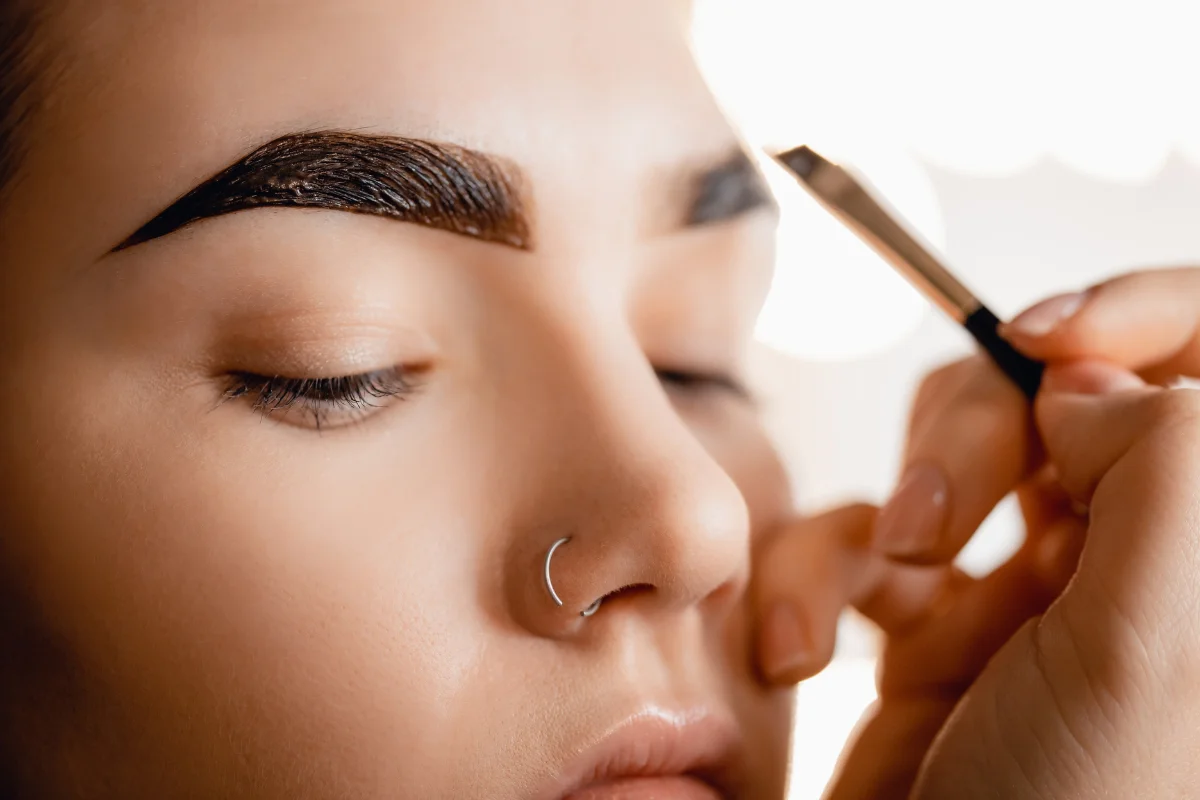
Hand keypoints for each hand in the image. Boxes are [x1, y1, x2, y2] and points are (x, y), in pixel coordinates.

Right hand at [753, 267, 1199, 798]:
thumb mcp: (1150, 651)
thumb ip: (1167, 469)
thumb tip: (1087, 388)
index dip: (1139, 314)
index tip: (1045, 339)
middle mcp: (1136, 557)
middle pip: (1057, 390)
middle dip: (976, 431)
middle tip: (936, 517)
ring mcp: (1033, 584)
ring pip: (951, 448)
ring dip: (890, 501)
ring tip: (884, 580)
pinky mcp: (933, 618)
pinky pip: (863, 535)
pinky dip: (816, 572)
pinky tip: (805, 640)